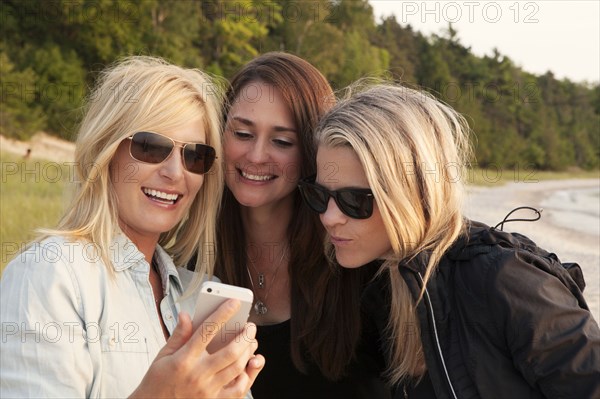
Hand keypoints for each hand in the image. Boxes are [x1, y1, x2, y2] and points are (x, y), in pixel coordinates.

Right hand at [130, 299, 264, 397]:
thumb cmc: (157, 382)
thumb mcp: (163, 356)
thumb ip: (178, 335)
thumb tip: (186, 315)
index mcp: (184, 360)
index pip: (207, 330)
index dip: (223, 314)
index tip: (234, 303)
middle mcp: (198, 374)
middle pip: (230, 351)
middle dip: (245, 336)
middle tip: (250, 326)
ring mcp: (207, 390)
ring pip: (237, 368)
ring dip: (248, 352)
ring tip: (251, 342)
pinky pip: (238, 390)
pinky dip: (246, 376)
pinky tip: (246, 366)